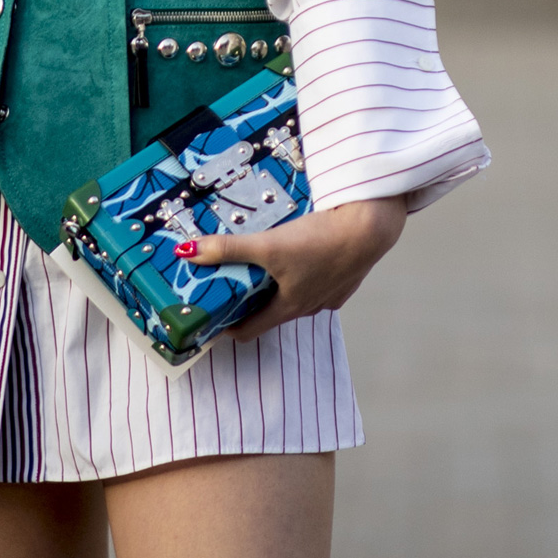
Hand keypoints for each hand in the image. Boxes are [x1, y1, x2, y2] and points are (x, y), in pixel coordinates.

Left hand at [187, 195, 408, 339]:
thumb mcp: (268, 245)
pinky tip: (303, 250)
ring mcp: (331, 294)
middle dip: (251, 299)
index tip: (211, 319)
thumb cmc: (321, 242)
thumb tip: (187, 252)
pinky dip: (306, 270)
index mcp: (289, 307)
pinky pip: (319, 279)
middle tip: (232, 281)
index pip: (250, 330)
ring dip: (280, 284)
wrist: (370, 227)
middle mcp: (310, 307)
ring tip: (265, 262)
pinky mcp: (346, 277)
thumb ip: (228, 249)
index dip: (228, 327)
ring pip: (297, 294)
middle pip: (272, 310)